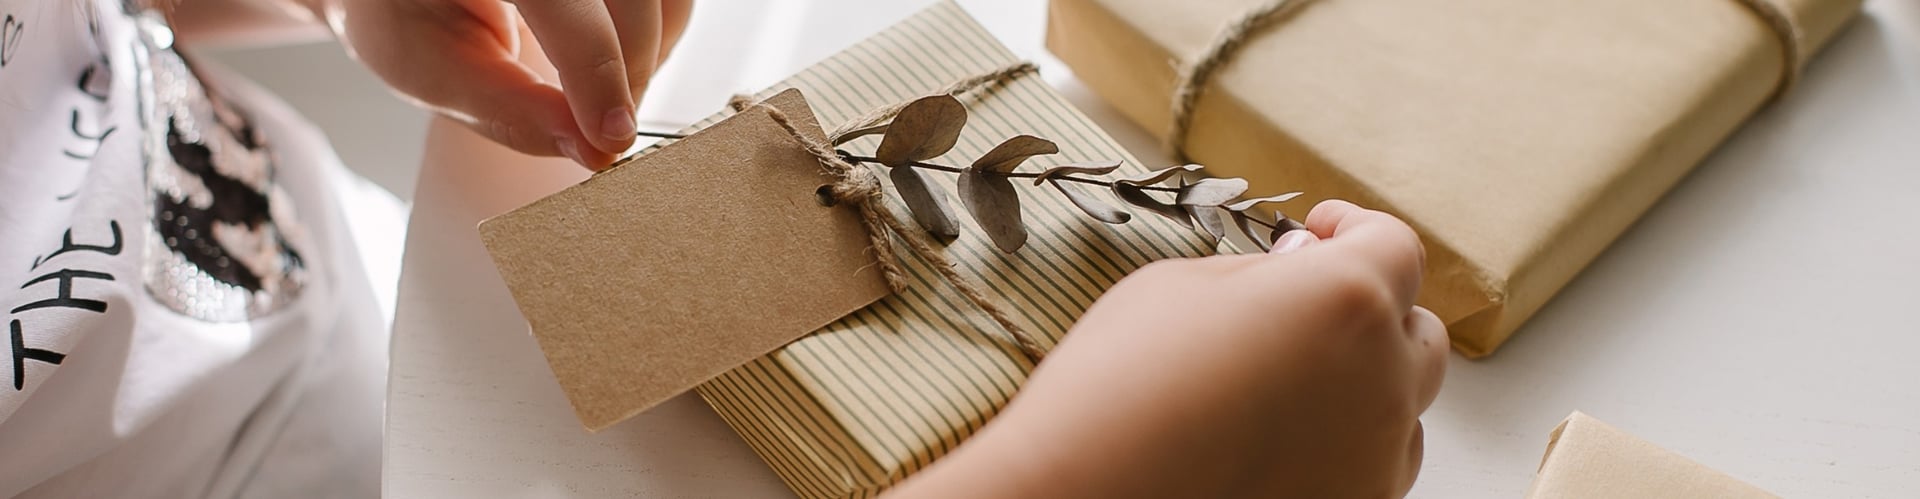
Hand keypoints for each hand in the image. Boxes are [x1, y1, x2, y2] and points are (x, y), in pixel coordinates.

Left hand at [316, 0, 691, 168]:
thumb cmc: (402, 11)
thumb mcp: (424, 65)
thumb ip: (507, 109)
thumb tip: (595, 150)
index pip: (562, 1)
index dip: (595, 69)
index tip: (611, 138)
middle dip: (630, 70)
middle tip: (605, 133)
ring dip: (653, 53)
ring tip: (603, 99)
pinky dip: (657, 35)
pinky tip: (614, 64)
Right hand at [887, 200, 1448, 498]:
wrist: (1085, 495)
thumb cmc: (1117, 386)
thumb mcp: (1178, 287)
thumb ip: (1258, 275)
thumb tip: (1294, 274)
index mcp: (1344, 300)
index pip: (1393, 245)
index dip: (1354, 227)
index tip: (1322, 230)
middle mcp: (1382, 379)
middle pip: (1417, 330)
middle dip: (1370, 308)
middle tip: (1304, 308)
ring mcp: (1376, 457)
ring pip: (1404, 406)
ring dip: (1366, 382)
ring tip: (1293, 383)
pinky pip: (1377, 467)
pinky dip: (1348, 444)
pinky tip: (1286, 439)